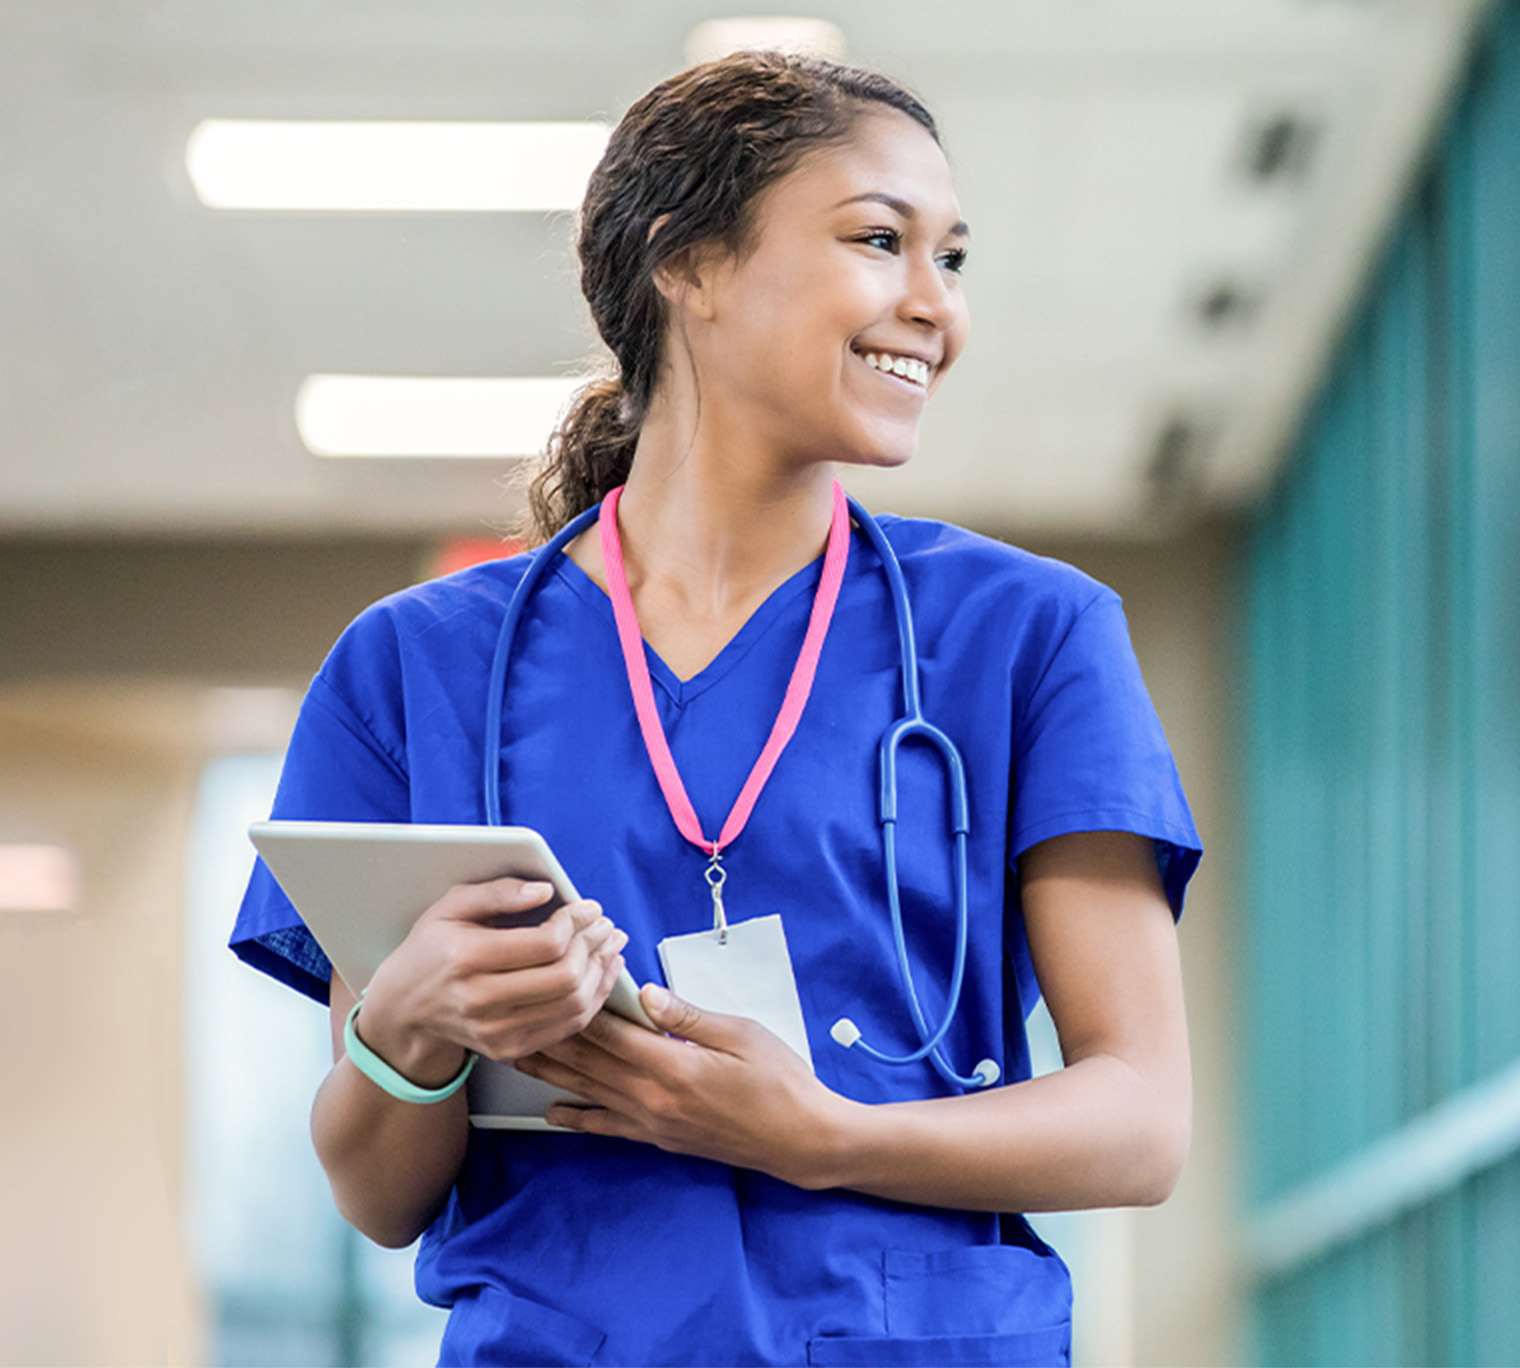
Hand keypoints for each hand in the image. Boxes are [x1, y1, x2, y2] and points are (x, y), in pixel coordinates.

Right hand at [353, 878, 627, 1087]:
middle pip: (565, 977)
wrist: (405, 1008)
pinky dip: (592, 1000)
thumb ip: (498, 893)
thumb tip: (546, 890)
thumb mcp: (451, 907)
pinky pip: (567, 1028)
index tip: (589, 908)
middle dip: (595, 946)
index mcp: (467, 958)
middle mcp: (481, 1001)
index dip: (576, 923)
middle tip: (606, 926)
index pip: (544, 944)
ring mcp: (496, 1032)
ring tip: (611, 947)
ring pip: (573, 1006)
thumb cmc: (431, 949)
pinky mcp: (509, 1049)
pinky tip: (599, 976)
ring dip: (602, 973)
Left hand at [520, 985, 847, 1186]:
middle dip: (549, 1035)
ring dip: (550, 1072)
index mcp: (674, 1067)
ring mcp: (653, 1122)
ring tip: (514, 1053)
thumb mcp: (741, 1035)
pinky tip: (552, 1112)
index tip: (556, 979)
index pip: (610, 1033)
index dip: (579, 1005)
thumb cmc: (779, 1081)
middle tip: (515, 1012)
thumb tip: (646, 994)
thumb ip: (688, 1016)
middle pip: (588, 1063)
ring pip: (587, 1093)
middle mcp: (653, 1099)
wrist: (800, 1140)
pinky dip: (577, 1118)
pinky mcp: (658, 1138)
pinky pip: (607, 1128)